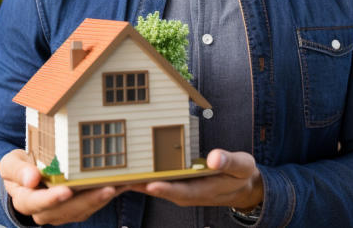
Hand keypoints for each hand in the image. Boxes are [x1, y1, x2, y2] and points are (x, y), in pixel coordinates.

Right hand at [0, 149, 125, 224]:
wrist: (28, 176)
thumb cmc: (20, 169)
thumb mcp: (10, 164)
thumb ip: (17, 170)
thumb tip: (31, 178)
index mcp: (25, 199)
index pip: (36, 202)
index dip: (51, 198)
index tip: (65, 190)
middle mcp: (44, 211)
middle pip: (66, 210)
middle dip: (88, 200)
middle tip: (106, 189)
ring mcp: (62, 212)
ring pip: (83, 210)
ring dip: (101, 199)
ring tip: (118, 185)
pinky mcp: (76, 208)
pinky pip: (92, 205)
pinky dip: (106, 195)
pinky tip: (121, 184)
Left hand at [128, 149, 263, 209]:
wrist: (241, 187)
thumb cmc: (241, 175)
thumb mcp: (242, 166)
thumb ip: (228, 161)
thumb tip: (214, 157)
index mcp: (201, 191)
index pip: (179, 191)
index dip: (164, 188)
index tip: (149, 183)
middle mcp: (184, 194)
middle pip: (157, 190)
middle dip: (137, 184)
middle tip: (116, 177)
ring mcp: (178, 190)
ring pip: (151, 186)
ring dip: (132, 180)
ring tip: (110, 172)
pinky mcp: (174, 184)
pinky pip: (153, 180)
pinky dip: (139, 175)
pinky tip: (122, 168)